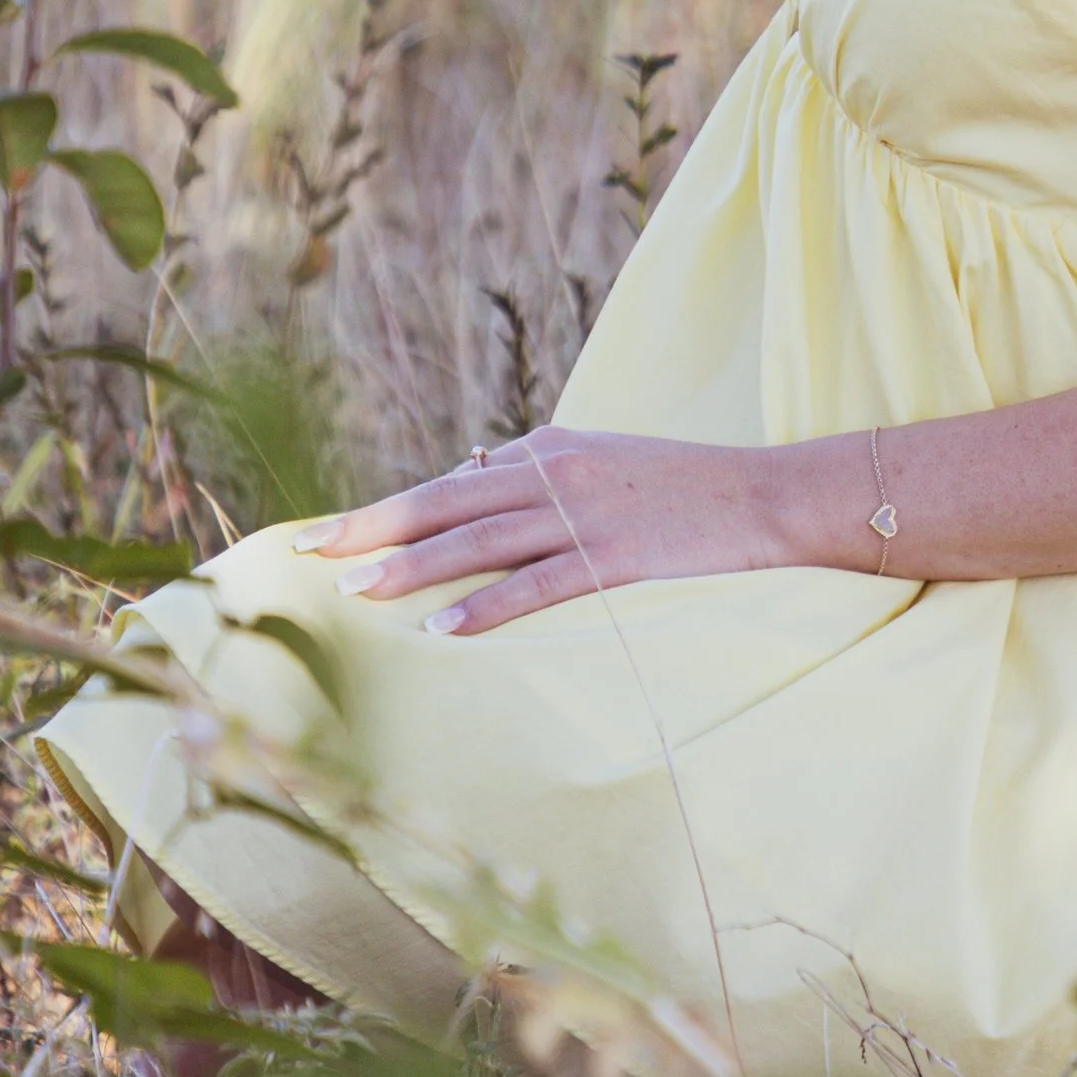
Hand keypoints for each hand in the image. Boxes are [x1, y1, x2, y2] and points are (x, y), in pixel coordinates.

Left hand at [289, 427, 785, 633]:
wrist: (767, 495)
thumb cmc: (684, 484)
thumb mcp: (604, 458)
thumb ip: (536, 465)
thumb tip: (467, 464)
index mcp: (548, 448)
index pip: (451, 483)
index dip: (388, 510)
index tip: (330, 534)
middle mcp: (555, 472)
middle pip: (445, 501)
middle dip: (373, 526)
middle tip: (309, 552)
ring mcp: (584, 513)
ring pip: (480, 538)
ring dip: (414, 564)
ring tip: (357, 591)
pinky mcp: (615, 555)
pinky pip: (538, 584)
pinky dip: (487, 605)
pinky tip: (444, 628)